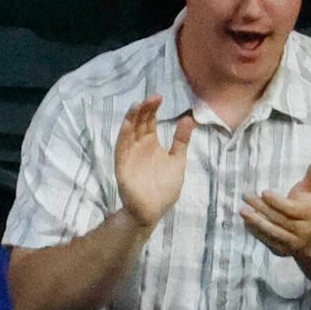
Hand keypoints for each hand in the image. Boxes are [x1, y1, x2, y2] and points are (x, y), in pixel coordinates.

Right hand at [113, 97, 192, 230]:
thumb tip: (189, 118)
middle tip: (152, 97)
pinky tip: (128, 124)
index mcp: (151, 144)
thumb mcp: (177, 161)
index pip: (149, 121)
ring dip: (132, 119)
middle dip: (144, 109)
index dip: (153, 109)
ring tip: (138, 105)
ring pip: (129, 132)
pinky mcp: (123, 166)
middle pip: (139, 123)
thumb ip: (181, 141)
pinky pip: (121, 148)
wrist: (153, 211)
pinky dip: (123, 136)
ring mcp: (129, 155)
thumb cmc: (164, 189)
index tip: (160, 97)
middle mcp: (139, 146)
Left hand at [237, 162, 310, 259]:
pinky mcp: (281, 250)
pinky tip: (246, 222)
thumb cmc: (308, 208)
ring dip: (256, 223)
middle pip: (279, 220)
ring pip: (273, 232)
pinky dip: (256, 232)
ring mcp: (291, 243)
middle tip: (246, 196)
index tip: (263, 192)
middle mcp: (302, 231)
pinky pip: (267, 241)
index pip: (291, 209)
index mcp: (310, 215)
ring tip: (242, 211)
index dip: (277, 202)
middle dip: (262, 208)